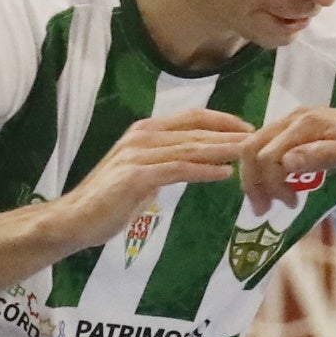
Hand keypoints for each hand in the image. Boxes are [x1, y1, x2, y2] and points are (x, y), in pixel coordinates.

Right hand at [42, 108, 250, 251]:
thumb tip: (194, 165)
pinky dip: (203, 170)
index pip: (192, 117)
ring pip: (190, 148)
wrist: (75, 219)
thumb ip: (166, 164)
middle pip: (196, 131)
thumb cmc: (109, 201)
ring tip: (250, 153)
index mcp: (145, 132)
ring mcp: (138, 155)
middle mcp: (142, 136)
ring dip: (223, 150)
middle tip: (260, 140)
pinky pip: (177, 169)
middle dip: (231, 135)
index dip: (223, 120)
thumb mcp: (143, 175)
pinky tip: (224, 173)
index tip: (249, 128)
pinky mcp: (136, 176)